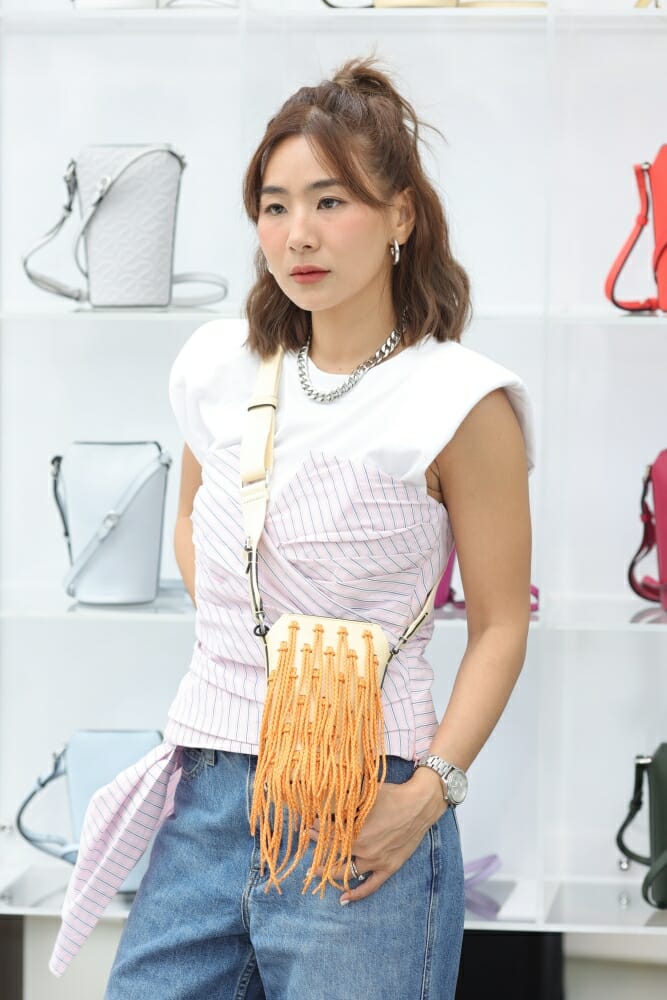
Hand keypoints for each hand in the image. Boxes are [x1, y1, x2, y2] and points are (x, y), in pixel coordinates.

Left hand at [310, 765, 446, 903]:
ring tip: (314, 871)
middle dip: (318, 848)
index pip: (328, 836)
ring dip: (329, 872)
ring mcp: (377, 862)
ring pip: (347, 873)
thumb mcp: (364, 794)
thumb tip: (325, 798)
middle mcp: (365, 851)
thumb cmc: (392, 795)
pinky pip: (370, 886)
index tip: (308, 825)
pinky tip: (343, 899)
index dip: (316, 830)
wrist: (420, 803)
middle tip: (307, 843)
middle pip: (333, 854)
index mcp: (357, 832)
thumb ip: (345, 800)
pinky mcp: (389, 868)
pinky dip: (357, 894)